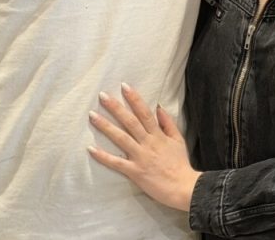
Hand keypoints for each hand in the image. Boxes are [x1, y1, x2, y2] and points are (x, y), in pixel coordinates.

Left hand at [88, 82, 200, 211]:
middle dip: (116, 107)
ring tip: (92, 116)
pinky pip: (116, 163)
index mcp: (158, 135)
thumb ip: (168, 123)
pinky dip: (103, 156)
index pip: (144, 113)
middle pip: (130, 121)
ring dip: (105, 126)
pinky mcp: (134, 171)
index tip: (124, 86)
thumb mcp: (178, 140)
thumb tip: (158, 107)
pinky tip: (91, 149)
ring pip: (120, 138)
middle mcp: (147, 143)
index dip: (134, 99)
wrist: (183, 187)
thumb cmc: (180, 164)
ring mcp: (140, 157)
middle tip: (102, 96)